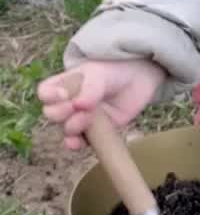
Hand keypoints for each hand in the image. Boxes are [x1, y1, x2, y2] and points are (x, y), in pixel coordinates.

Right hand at [38, 59, 165, 150]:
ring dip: (71, 127)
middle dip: (61, 113)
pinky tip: (76, 143)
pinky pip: (81, 141)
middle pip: (52, 113)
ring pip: (66, 129)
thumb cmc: (115, 70)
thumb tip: (78, 105)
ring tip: (86, 119)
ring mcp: (82, 117)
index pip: (45, 92)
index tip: (63, 95)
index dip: (49, 96)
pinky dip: (77, 144)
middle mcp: (70, 102)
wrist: (140, 77)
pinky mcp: (96, 131)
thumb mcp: (99, 74)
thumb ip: (89, 89)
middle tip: (76, 107)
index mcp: (64, 83)